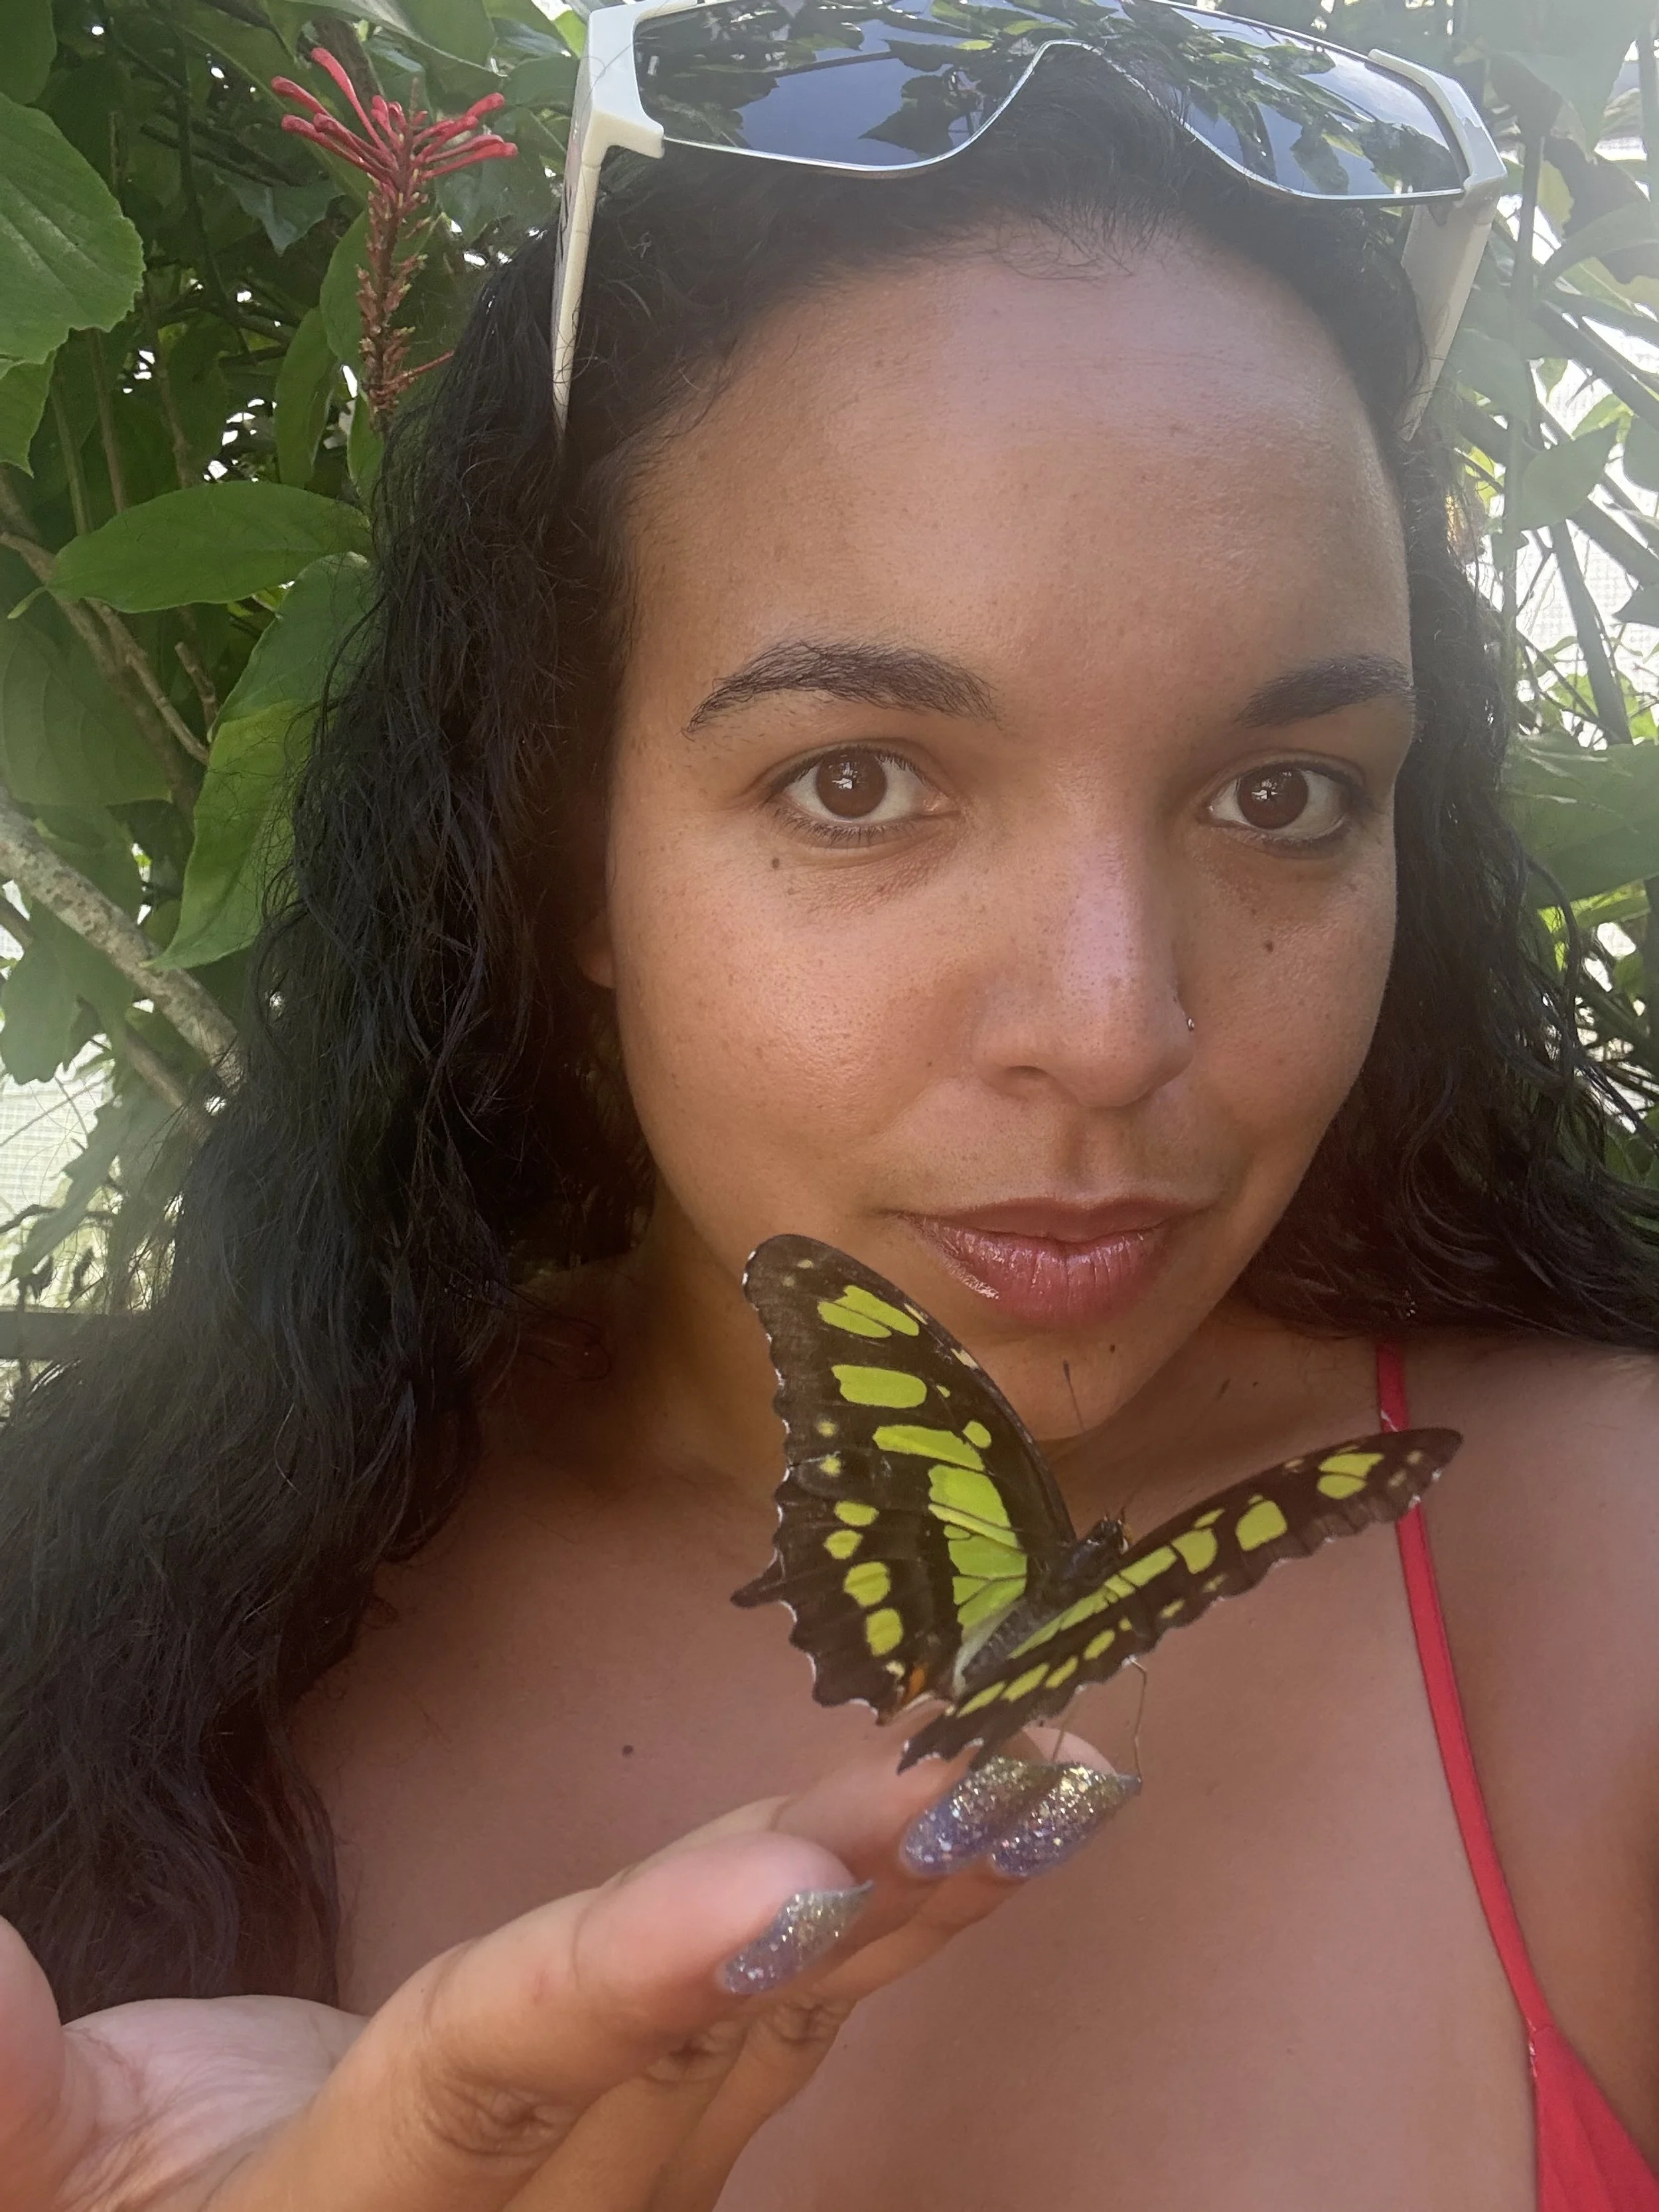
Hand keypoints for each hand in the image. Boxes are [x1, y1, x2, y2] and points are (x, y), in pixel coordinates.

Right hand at [2, 1733, 1128, 2211]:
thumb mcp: (52, 2194)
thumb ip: (11, 2125)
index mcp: (363, 2211)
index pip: (501, 2076)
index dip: (630, 1982)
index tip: (773, 1887)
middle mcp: (540, 2211)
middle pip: (698, 2035)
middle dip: (853, 1901)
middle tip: (1008, 1777)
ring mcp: (630, 2177)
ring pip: (785, 2019)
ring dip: (919, 1895)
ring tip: (1056, 1776)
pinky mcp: (671, 2128)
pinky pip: (795, 2009)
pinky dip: (894, 1908)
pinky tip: (996, 1822)